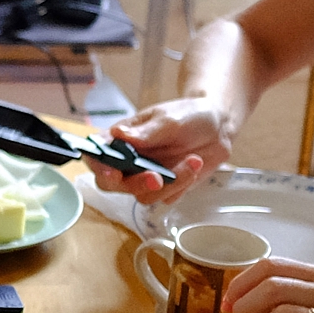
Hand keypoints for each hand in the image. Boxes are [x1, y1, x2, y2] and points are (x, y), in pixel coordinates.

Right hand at [89, 98, 230, 203]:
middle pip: (114, 184)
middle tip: (156, 178)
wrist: (217, 126)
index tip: (113, 172)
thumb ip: (145, 132)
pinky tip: (194, 165)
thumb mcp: (168, 119)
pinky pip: (166, 197)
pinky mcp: (165, 189)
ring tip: (192, 160)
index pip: (96, 157)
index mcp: (120, 140)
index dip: (99, 168)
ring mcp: (145, 177)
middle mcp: (127, 162)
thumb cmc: (187, 115)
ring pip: (142, 195)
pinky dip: (182, 184)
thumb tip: (118, 134)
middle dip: (135, 184)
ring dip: (169, 183)